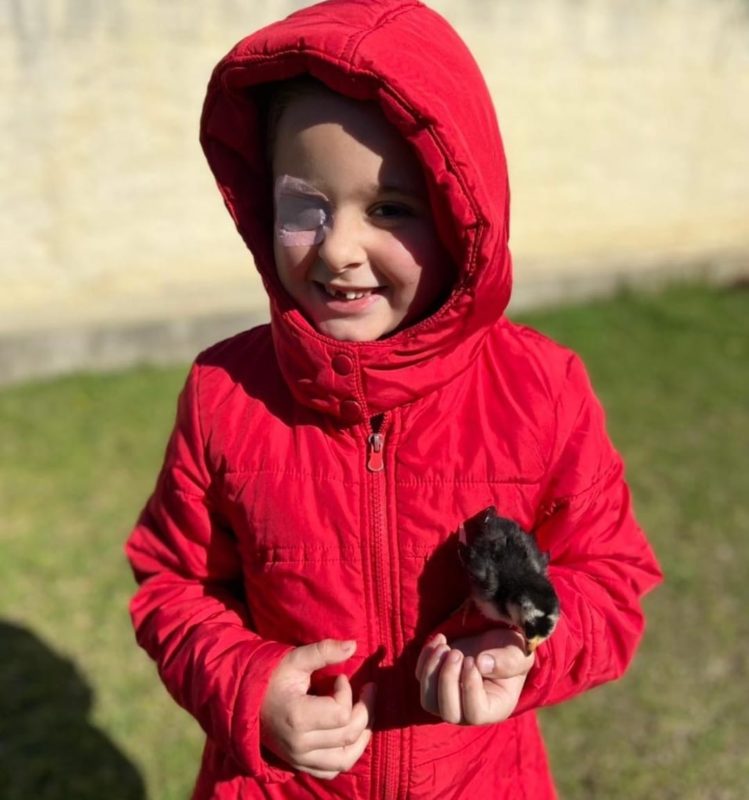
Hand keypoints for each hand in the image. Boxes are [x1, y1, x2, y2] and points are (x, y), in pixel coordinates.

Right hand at [260, 639, 375, 779]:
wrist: (245, 700)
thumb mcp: (296, 659)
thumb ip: (324, 651)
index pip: (341, 713)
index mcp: (298, 718)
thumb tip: (353, 645)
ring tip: (367, 713)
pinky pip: (332, 770)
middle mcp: (300, 745)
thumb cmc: (272, 677)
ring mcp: (300, 759)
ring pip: (346, 758)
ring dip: (363, 736)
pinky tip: (353, 735)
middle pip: (348, 734)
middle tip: (368, 688)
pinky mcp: (300, 765)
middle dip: (366, 708)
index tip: (339, 678)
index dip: (347, 692)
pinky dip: (348, 755)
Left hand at [415, 629, 533, 724]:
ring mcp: (449, 698)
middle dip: (448, 680)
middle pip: (448, 713)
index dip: (469, 687)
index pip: (475, 713)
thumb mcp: (518, 653)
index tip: (472, 660)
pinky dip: (425, 658)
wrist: (494, 638)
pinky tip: (440, 639)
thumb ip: (508, 661)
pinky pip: (421, 678)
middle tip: (456, 653)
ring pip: (429, 701)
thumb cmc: (510, 649)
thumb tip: (481, 664)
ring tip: (445, 647)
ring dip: (432, 671)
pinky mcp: (435, 682)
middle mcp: (469, 710)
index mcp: (494, 708)